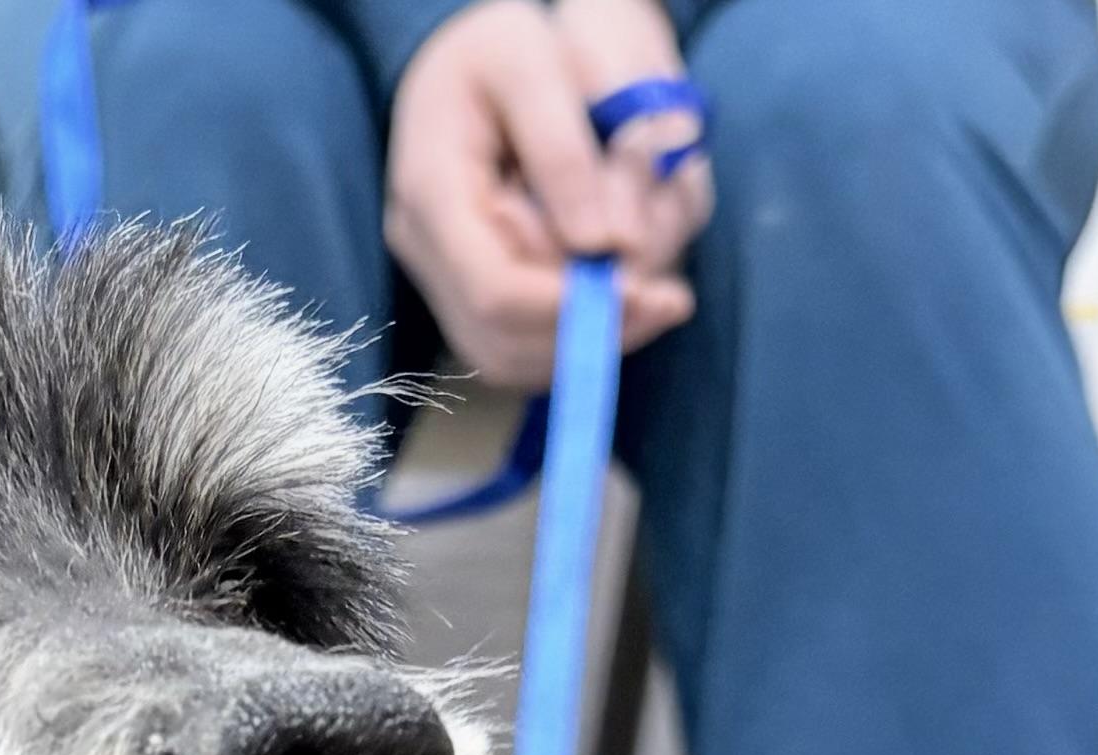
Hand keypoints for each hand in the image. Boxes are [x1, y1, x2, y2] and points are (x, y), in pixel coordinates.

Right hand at [386, 0, 714, 390]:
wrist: (467, 65)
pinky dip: (577, 337)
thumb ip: (562, 147)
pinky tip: (624, 297)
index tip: (645, 292)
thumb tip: (602, 245)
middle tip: (670, 299)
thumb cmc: (499, 51)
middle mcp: (427, 251)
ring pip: (513, 360)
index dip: (571, 309)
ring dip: (589, 343)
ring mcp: (443, 281)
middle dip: (590, 332)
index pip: (495, 290)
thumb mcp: (530, 59)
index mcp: (432, 191)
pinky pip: (521, 351)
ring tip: (657, 297)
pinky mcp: (469, 297)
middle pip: (505, 342)